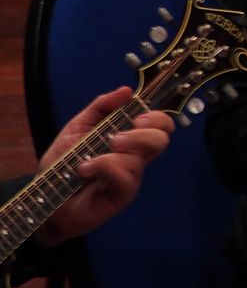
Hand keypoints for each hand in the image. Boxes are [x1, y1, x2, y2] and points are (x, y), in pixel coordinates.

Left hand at [35, 86, 174, 246]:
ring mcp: (131, 175)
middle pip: (161, 139)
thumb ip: (100, 107)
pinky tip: (87, 170)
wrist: (44, 197)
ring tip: (90, 159)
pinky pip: (126, 176)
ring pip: (142, 157)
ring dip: (114, 154)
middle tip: (118, 138)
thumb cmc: (62, 163)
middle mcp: (135, 155)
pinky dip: (106, 168)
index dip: (157, 117)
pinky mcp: (123, 194)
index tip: (138, 116)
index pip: (159, 124)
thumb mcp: (77, 127)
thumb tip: (126, 91)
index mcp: (129, 137)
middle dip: (143, 133)